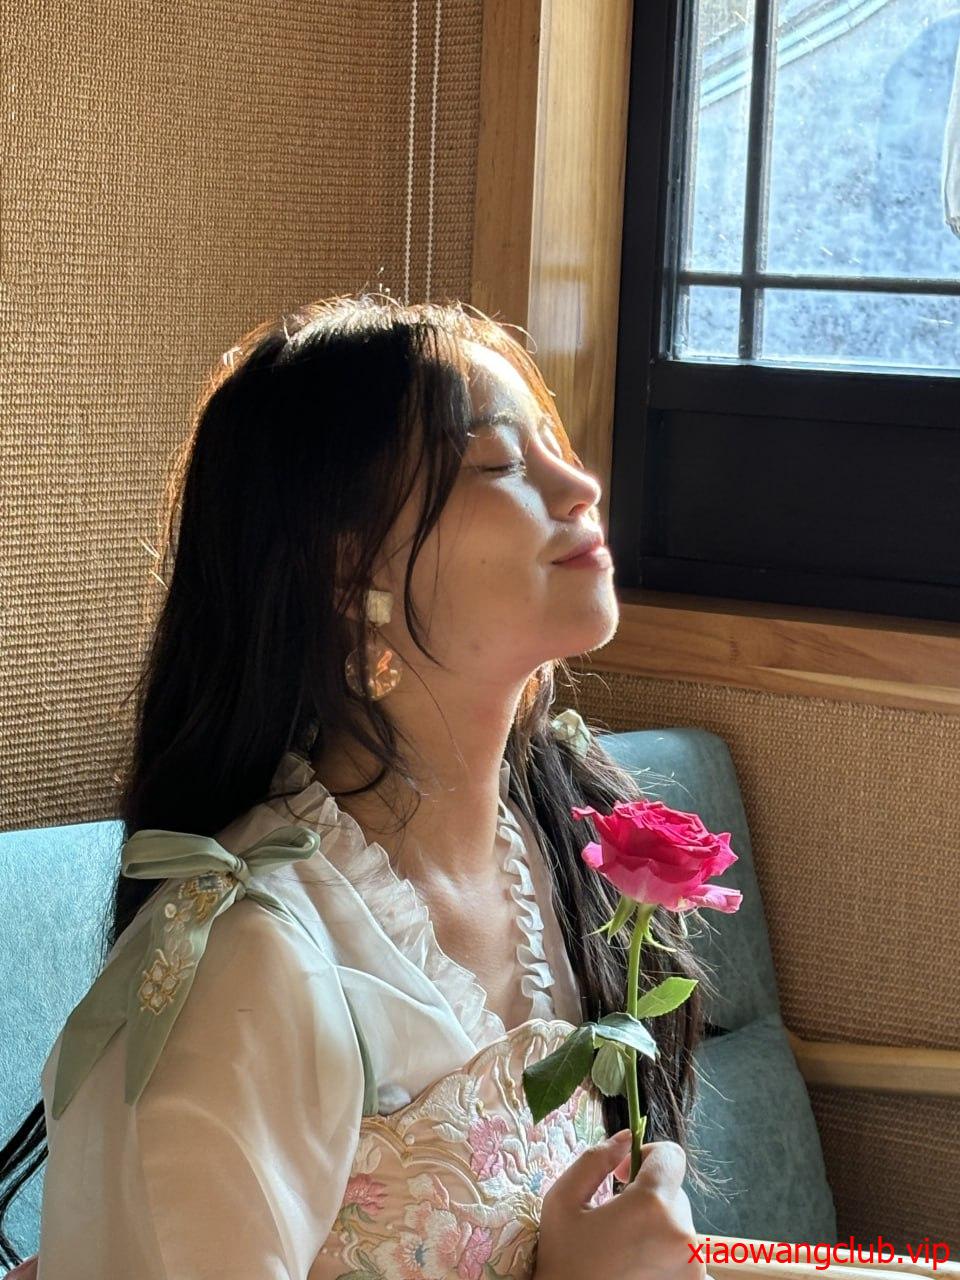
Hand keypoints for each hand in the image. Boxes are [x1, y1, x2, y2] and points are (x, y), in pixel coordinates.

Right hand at [534, 1130, 705, 1279]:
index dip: (646, 1155)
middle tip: (615, 1218)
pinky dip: (665, 1253)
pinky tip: (637, 1266)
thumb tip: (627, 1138)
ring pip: (678, 1223)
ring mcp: (693, 1266)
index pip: (671, 1156)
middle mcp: (683, 1235)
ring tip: (624, 1246)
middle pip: (673, 1193)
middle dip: (647, 1197)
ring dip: (656, 1226)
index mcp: (652, 1206)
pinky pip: (684, 1254)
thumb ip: (596, 1159)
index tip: (623, 1175)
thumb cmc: (564, 1261)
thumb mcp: (563, 1200)